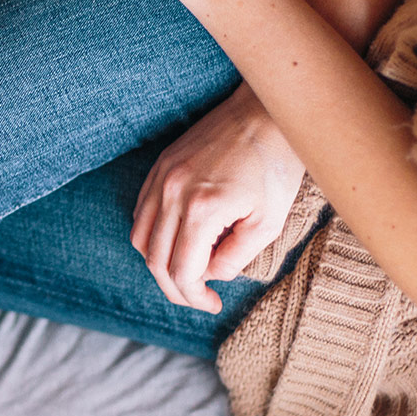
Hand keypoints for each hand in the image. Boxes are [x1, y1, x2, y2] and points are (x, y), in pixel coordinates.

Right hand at [131, 85, 304, 312]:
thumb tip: (212, 275)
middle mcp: (172, 193)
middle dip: (176, 288)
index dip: (195, 297)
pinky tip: (179, 239)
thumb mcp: (268, 222)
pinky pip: (141, 211)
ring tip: (187, 271)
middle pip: (155, 260)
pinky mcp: (161, 165)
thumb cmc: (275, 165)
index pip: (181, 272)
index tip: (213, 303)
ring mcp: (162, 177)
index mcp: (201, 210)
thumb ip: (236, 257)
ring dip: (159, 262)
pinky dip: (153, 234)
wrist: (266, 112)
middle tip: (199, 297)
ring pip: (141, 238)